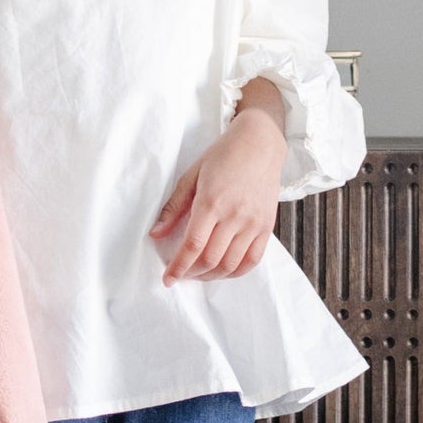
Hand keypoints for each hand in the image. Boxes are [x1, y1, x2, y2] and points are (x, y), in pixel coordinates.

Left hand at [148, 77, 288, 282]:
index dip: (178, 267)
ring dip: (211, 275)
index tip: (168, 279)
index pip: (192, 245)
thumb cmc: (223, 156)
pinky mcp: (267, 227)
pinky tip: (222, 270)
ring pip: (231, 265)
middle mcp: (234, 215)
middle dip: (192, 273)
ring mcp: (253, 223)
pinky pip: (252, 260)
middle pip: (211, 259)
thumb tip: (155, 233)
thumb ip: (173, 207)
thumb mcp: (192, 176)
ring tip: (199, 273)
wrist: (260, 144)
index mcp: (211, 202)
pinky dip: (235, 272)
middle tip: (181, 274)